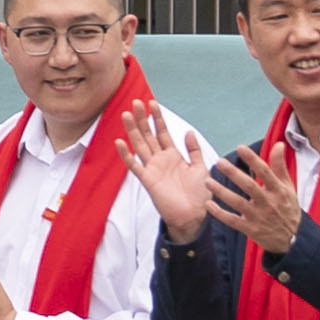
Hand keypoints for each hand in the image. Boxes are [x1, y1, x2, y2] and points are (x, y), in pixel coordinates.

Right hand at [106, 101, 212, 225]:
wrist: (194, 216)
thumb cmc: (199, 195)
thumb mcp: (201, 168)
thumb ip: (194, 150)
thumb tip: (189, 132)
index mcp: (173, 156)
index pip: (162, 132)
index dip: (158, 118)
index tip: (152, 103)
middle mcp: (161, 160)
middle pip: (148, 135)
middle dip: (142, 119)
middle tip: (135, 102)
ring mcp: (152, 169)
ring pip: (139, 145)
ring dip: (133, 130)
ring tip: (126, 114)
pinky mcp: (147, 180)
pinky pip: (134, 165)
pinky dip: (126, 155)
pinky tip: (119, 142)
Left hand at [202, 141, 310, 253]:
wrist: (292, 240)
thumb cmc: (288, 209)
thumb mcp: (288, 187)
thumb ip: (280, 166)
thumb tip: (278, 144)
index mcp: (278, 190)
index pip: (265, 171)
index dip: (253, 159)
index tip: (240, 148)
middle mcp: (267, 202)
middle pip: (249, 186)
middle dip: (233, 173)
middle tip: (219, 162)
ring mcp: (258, 216)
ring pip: (237, 202)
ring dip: (221, 192)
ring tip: (207, 181)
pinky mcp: (250, 229)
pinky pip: (232, 220)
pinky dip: (219, 213)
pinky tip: (208, 204)